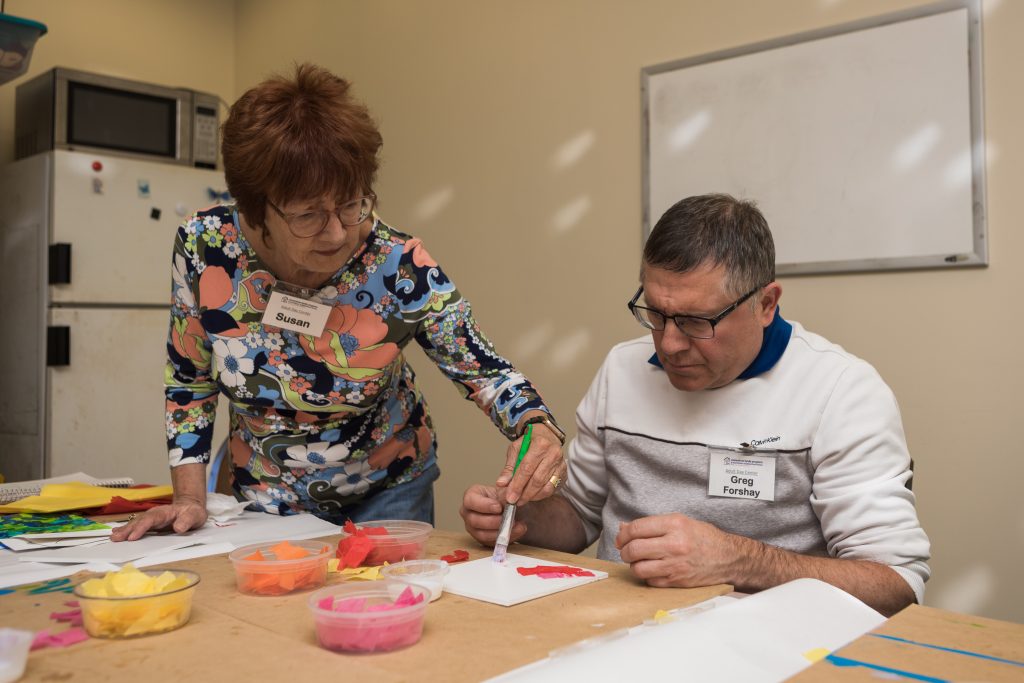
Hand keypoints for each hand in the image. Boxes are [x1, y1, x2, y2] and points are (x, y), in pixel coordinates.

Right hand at [109, 497, 207, 541]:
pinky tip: (116, 532)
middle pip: (139, 521)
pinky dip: (126, 529)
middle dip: (128, 530)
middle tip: (116, 538)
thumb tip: (178, 528)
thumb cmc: (192, 512)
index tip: (133, 537)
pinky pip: (136, 525)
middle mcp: (155, 514)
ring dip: (124, 530)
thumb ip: (187, 521)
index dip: (141, 528)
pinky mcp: (150, 523)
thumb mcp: (195, 516)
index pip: (151, 520)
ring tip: (114, 537)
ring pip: (135, 523)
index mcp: (164, 512)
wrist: (191, 507)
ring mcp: (151, 519)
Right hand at [459, 484, 526, 546]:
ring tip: (518, 525)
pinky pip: (491, 542)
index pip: (470, 501)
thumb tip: (508, 498)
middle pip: (474, 520)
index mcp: (471, 496)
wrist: (514, 509)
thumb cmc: (506, 497)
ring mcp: (473, 528)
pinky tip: (518, 530)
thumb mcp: (507, 491)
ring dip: (501, 532)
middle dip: (493, 521)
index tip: (499, 507)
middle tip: (509, 519)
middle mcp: (468, 513)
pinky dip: (506, 538)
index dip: (484, 505)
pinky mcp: (482, 540)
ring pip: (482, 535)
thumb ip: (506, 494)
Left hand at [496, 422, 565, 504]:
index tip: (509, 496)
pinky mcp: (564, 473)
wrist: (547, 436)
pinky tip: (532, 496)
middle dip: (524, 493)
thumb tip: (501, 483)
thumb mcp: (516, 449)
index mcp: (540, 444)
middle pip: (537, 480)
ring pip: (546, 486)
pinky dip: (541, 495)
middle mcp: (553, 453)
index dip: (517, 485)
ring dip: (532, 496)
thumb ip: (509, 467)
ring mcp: (561, 464)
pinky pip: (552, 488)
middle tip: (514, 501)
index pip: (527, 468)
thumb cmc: (530, 441)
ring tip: (522, 499)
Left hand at [615, 513, 742, 587]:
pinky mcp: (677, 581)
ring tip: (639, 560)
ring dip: (634, 565)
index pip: (637, 529)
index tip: (622, 538)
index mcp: (675, 524)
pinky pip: (650, 581)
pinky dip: (646, 576)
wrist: (729, 558)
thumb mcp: (680, 522)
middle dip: (625, 550)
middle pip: (634, 549)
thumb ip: (652, 525)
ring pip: (638, 568)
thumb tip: (623, 528)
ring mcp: (676, 565)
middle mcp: (674, 544)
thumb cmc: (703, 538)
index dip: (623, 534)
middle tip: (627, 550)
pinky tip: (652, 569)